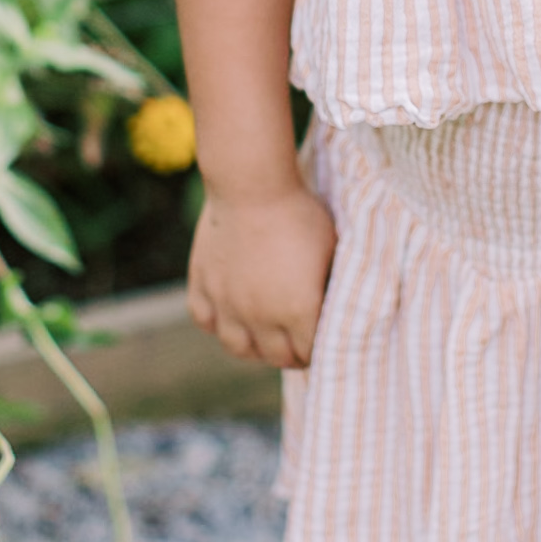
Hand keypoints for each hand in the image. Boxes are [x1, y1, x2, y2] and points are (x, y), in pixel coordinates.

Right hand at [187, 185, 336, 369]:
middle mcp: (260, 317)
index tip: (319, 342)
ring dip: (253, 348)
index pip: (309, 353)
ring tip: (263, 337)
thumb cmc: (300, 212)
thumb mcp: (332, 249)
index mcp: (298, 312)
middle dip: (290, 354)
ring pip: (237, 347)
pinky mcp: (203, 285)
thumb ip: (331, 285)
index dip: (317, 350)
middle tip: (295, 343)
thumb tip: (337, 305)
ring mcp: (226, 304)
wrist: (252, 185)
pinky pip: (205, 321)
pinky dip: (217, 323)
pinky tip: (229, 315)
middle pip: (275, 356)